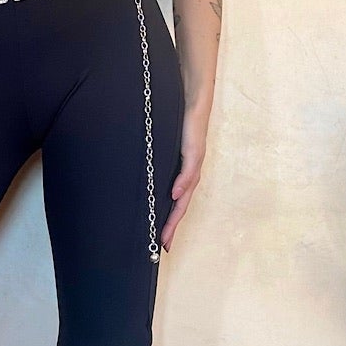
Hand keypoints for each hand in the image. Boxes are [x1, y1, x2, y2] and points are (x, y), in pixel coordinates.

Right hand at [159, 117, 205, 251]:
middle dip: (172, 226)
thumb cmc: (179, 124)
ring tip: (166, 230)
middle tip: (163, 244)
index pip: (177, 204)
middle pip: (182, 206)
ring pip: (186, 194)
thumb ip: (164, 165)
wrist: (194, 101)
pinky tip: (174, 195)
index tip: (162, 241)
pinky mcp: (195, 151)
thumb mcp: (166, 148)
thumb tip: (150, 180)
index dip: (170, 223)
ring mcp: (195, 164)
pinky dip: (181, 184)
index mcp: (185, 175)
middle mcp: (192, 173)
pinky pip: (189, 171)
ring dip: (176, 213)